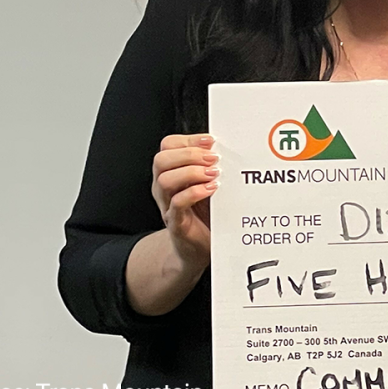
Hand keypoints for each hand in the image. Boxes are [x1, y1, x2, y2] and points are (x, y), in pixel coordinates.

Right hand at [151, 133, 217, 267]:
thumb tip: (225, 148)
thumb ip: (211, 167)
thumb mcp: (208, 184)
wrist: (199, 248)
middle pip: (161, 160)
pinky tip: (211, 190)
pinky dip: (194, 193)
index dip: (188, 140)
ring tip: (213, 175)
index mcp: (172, 173)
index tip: (211, 141)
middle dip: (189, 154)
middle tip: (213, 159)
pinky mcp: (177, 222)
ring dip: (191, 173)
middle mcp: (164, 187)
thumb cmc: (206, 214)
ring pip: (165, 180)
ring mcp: (167, 205)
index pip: (167, 146)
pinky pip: (177, 204)